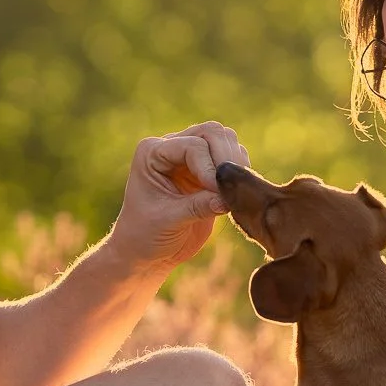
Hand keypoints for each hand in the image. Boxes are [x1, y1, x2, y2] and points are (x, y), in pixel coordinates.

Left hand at [109, 122, 248, 272]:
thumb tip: (226, 199)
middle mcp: (171, 147)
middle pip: (211, 132)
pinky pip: (232, 158)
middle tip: (231, 188)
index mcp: (152, 152)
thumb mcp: (169, 221)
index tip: (217, 194)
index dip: (209, 166)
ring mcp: (190, 157)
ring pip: (225, 140)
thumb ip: (197, 207)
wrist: (147, 253)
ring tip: (233, 192)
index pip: (192, 145)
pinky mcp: (207, 170)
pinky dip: (239, 173)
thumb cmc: (146, 235)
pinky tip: (235, 195)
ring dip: (235, 162)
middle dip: (226, 156)